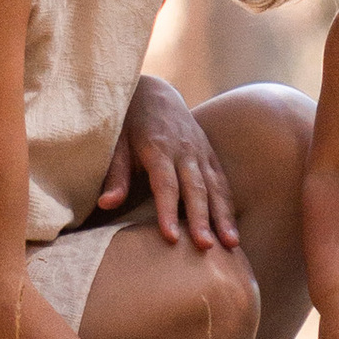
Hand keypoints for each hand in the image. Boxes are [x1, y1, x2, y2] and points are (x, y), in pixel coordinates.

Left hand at [97, 75, 239, 248]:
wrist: (154, 92)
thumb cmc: (128, 121)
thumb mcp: (116, 143)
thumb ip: (115, 174)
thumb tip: (106, 204)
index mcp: (158, 148)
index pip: (165, 184)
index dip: (167, 211)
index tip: (171, 237)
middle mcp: (184, 150)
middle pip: (195, 189)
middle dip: (201, 219)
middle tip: (205, 247)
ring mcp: (200, 152)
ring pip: (215, 187)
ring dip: (223, 217)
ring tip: (230, 244)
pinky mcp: (209, 154)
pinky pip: (222, 182)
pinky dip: (228, 206)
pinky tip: (232, 230)